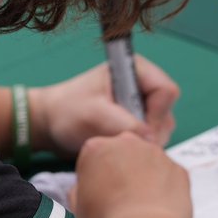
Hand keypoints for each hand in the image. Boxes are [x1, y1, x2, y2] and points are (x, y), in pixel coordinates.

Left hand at [28, 56, 179, 154]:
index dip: (157, 114)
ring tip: (119, 144)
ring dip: (145, 141)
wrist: (50, 124)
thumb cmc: (68, 111)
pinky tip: (120, 147)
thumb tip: (152, 139)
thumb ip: (125, 124)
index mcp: (135, 70)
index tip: (138, 131)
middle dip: (151, 131)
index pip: (166, 91)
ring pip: (162, 127)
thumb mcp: (95, 115)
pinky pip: (152, 137)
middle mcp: (143, 85)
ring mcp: (141, 105)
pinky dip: (140, 146)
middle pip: (167, 111)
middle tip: (126, 142)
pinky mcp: (137, 121)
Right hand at [70, 132, 191, 217]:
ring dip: (147, 178)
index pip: (96, 156)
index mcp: (96, 148)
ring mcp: (157, 154)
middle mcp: (128, 142)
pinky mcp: (179, 169)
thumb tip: (87, 187)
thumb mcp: (78, 206)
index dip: (97, 177)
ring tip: (143, 207)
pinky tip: (160, 209)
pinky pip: (171, 177)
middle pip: (124, 153)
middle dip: (124, 170)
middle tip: (122, 199)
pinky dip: (167, 190)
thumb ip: (81, 189)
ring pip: (150, 162)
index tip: (100, 195)